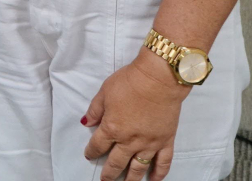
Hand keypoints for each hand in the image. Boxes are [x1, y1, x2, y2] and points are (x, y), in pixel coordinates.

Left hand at [81, 50, 190, 179]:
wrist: (158, 79)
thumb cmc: (130, 82)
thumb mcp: (104, 92)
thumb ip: (95, 110)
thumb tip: (85, 122)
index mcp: (112, 128)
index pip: (98, 145)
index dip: (91, 152)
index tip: (89, 155)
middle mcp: (129, 140)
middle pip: (116, 162)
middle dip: (108, 173)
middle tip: (105, 180)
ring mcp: (149, 143)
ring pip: (138, 167)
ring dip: (130, 178)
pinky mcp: (166, 141)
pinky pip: (163, 163)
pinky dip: (158, 174)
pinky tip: (153, 180)